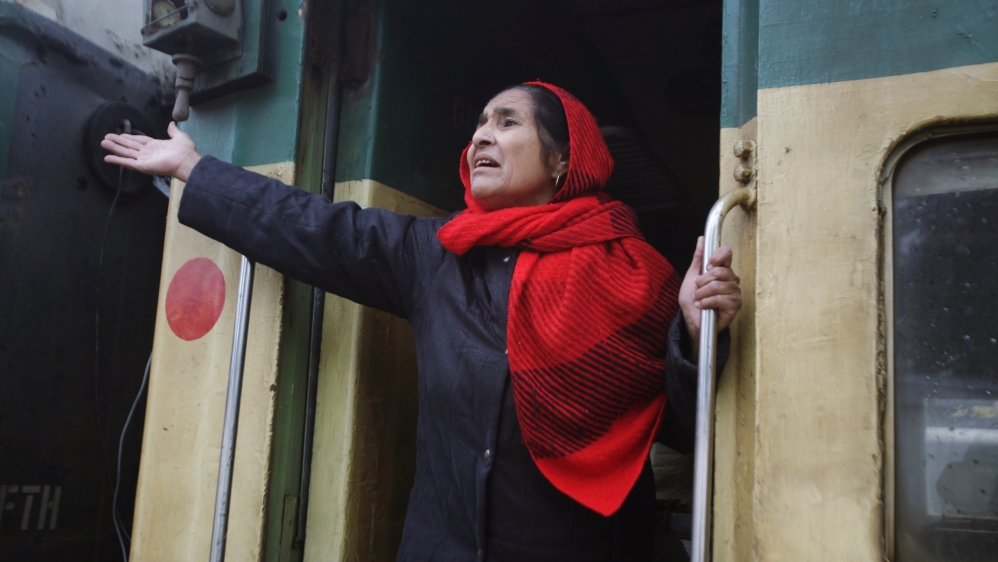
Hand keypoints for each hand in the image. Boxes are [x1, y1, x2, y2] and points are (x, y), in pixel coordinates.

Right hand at [102, 121, 200, 181]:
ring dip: (114, 148)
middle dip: (118, 141)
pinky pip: (127, 163)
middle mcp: (148, 153)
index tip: (120, 134)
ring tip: (103, 143)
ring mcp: (144, 159)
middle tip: (106, 137)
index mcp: (155, 146)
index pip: (139, 141)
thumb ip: (173, 130)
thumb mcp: (179, 136)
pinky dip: (117, 160)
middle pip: (129, 145)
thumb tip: (171, 123)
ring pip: (125, 152)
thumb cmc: (185, 150)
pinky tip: (107, 158)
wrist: (186, 160)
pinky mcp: (142, 166)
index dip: (129, 137)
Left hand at [678, 237, 741, 352]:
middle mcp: (731, 279)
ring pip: (718, 285)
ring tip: (698, 300)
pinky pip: (721, 298)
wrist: (691, 320)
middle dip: (702, 281)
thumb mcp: (691, 276)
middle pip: (719, 271)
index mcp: (722, 270)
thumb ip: (698, 258)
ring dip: (702, 294)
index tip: (707, 266)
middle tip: (697, 290)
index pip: (726, 253)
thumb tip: (701, 239)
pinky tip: (703, 306)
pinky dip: (707, 302)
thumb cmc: (693, 300)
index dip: (716, 256)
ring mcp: (734, 292)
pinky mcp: (735, 305)